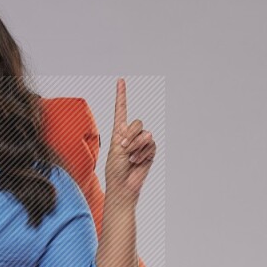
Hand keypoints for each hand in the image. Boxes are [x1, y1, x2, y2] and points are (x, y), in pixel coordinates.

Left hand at [103, 78, 156, 202]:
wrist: (123, 186)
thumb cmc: (115, 169)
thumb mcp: (116, 149)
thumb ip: (128, 136)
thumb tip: (145, 132)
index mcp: (118, 131)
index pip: (121, 110)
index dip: (121, 95)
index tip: (120, 80)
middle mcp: (131, 134)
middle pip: (137, 123)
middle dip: (131, 135)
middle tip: (124, 148)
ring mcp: (141, 143)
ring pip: (146, 135)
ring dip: (137, 147)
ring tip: (130, 158)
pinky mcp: (150, 151)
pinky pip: (152, 146)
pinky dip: (143, 154)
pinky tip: (137, 162)